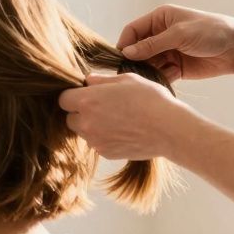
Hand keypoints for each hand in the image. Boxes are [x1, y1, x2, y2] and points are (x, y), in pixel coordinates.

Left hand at [59, 73, 193, 160]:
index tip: (85, 95)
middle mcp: (86, 122)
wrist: (170, 129)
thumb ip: (102, 80)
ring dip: (93, 126)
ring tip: (117, 119)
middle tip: (102, 107)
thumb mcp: (128, 80)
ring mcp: (94, 140)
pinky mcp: (105, 153)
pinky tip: (124, 131)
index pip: (63, 99)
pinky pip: (97, 144)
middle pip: (70, 118)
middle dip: (81, 113)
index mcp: (87, 100)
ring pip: (84, 132)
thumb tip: (87, 80)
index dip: (73, 96)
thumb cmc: (151, 99)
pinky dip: (105, 138)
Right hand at [118, 4, 233, 81]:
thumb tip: (126, 53)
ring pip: (147, 64)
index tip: (122, 58)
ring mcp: (167, 52)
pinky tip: (175, 74)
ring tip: (158, 73)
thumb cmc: (210, 32)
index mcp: (159, 19)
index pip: (132, 31)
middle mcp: (160, 35)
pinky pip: (160, 74)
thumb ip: (151, 44)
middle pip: (137, 49)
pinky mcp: (175, 67)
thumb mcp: (179, 34)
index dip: (125, 43)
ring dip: (150, 70)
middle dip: (137, 60)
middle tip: (137, 70)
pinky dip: (162, 77)